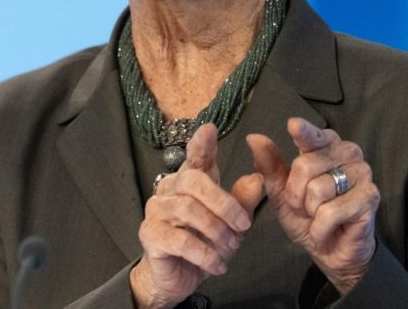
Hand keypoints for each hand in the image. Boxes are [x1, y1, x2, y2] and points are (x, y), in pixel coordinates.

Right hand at [131, 123, 263, 308]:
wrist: (177, 277)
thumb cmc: (203, 243)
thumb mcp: (231, 223)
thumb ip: (242, 201)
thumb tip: (257, 178)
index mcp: (190, 180)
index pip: (195, 156)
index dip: (201, 143)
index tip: (209, 130)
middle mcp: (170, 189)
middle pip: (195, 181)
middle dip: (225, 203)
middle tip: (244, 226)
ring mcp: (156, 210)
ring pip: (189, 210)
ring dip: (217, 231)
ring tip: (231, 248)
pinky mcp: (150, 234)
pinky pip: (181, 240)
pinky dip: (205, 254)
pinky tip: (217, 265)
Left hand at [247, 118, 378, 295]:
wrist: (331, 250)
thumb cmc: (307, 216)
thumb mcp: (281, 193)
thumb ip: (270, 165)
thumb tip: (253, 137)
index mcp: (326, 146)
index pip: (312, 135)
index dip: (303, 131)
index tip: (293, 125)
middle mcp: (348, 153)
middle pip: (305, 166)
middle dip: (296, 194)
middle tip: (306, 206)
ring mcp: (362, 173)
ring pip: (318, 189)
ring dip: (310, 212)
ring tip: (319, 216)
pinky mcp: (370, 197)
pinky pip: (330, 212)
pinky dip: (320, 227)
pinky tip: (327, 229)